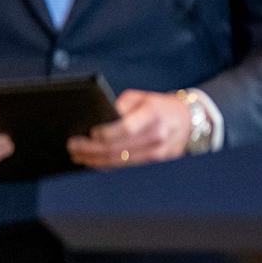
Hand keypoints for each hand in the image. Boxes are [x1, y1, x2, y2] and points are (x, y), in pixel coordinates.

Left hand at [68, 90, 191, 168]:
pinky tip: (93, 162)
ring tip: (78, 155)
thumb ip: (121, 106)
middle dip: (91, 148)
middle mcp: (156, 134)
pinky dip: (106, 164)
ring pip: (119, 160)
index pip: (127, 127)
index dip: (106, 132)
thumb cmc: (160, 106)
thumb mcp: (142, 97)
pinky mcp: (153, 160)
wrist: (188, 120)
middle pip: (118, 147)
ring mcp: (156, 150)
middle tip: (73, 146)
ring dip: (95, 159)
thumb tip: (97, 118)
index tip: (90, 132)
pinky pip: (125, 164)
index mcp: (152, 114)